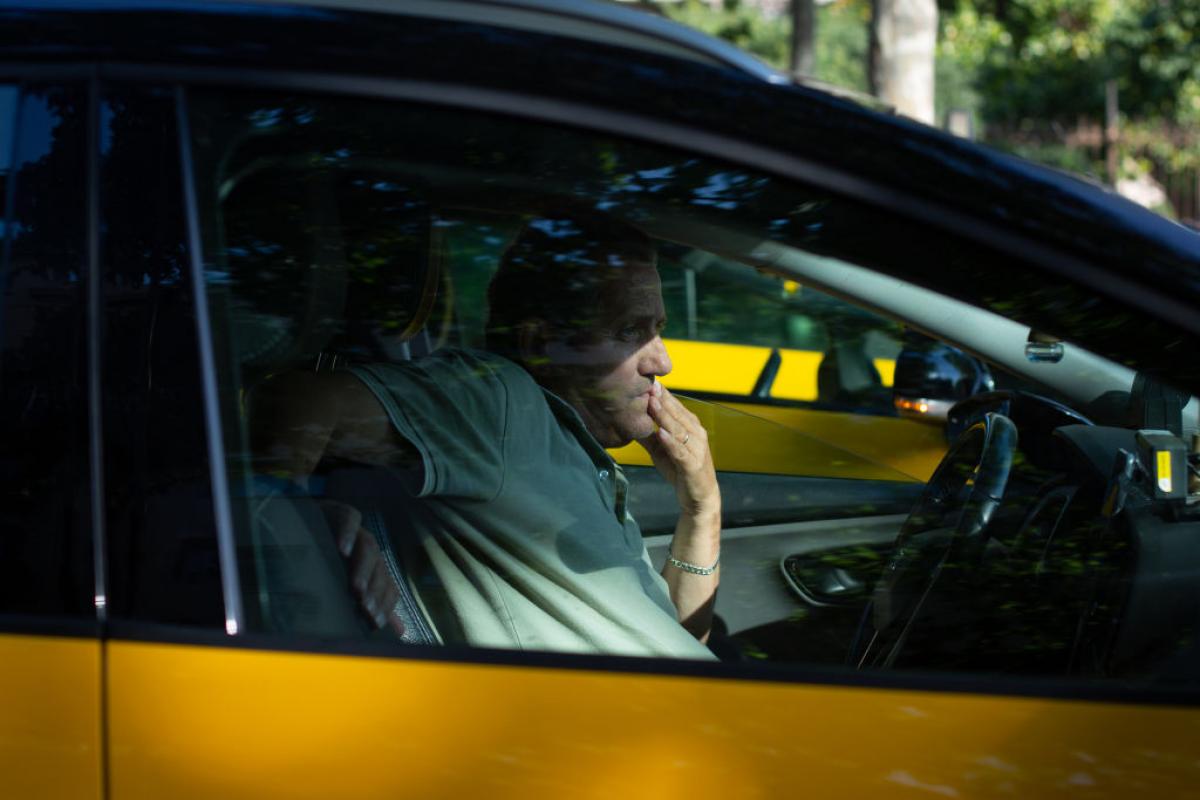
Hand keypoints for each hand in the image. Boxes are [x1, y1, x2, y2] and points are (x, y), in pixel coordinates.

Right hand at [319, 500, 405, 636]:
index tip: (374, 622)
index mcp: (375, 567)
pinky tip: (342, 549)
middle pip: (379, 568)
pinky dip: (348, 533)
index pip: (388, 586)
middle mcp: (370, 549)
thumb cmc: (329, 560)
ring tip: (356, 588)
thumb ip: (374, 604)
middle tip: (364, 609)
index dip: (384, 604)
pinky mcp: (341, 512)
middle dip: (373, 591)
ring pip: (367, 547)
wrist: (308, 523)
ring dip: (363, 569)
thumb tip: (400, 632)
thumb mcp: (349, 584)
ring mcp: (358, 530)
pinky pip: (350, 519)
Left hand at [637, 382, 719, 518]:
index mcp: (690, 427)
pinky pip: (681, 451)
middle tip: (648, 384)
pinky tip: (661, 433)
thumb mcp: (661, 451)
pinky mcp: (693, 465)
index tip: (647, 380)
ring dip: (665, 416)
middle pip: (677, 414)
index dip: (662, 395)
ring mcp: (697, 449)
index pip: (675, 407)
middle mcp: (696, 434)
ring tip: (653, 404)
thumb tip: (628, 421)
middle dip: (663, 400)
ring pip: (679, 430)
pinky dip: (671, 442)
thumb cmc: (680, 470)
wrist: (700, 497)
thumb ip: (648, 436)